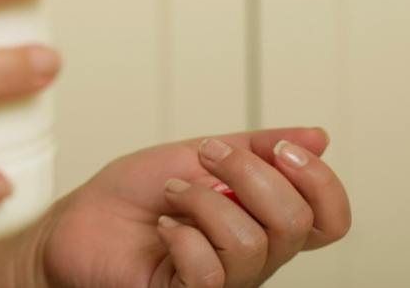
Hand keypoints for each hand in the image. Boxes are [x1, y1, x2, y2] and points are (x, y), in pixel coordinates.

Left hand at [26, 127, 351, 287]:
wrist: (79, 222)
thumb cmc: (135, 196)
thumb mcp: (199, 154)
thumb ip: (257, 147)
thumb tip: (318, 136)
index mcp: (264, 221)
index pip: (330, 219)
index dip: (322, 183)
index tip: (281, 149)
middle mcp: (255, 257)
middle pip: (294, 223)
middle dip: (247, 172)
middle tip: (205, 156)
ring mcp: (225, 282)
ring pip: (251, 244)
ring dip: (202, 201)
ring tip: (173, 194)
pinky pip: (210, 274)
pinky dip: (182, 237)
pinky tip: (164, 229)